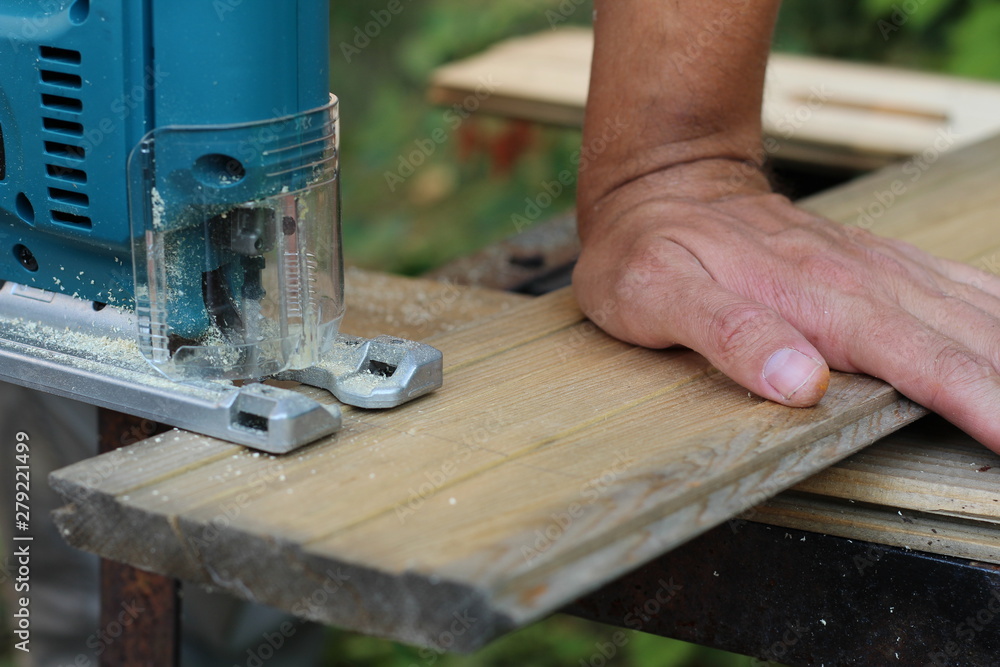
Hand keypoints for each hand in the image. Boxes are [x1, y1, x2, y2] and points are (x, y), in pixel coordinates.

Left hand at [573, 158, 999, 451]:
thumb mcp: (657, 297)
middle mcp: (858, 279)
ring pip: (972, 310)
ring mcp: (870, 265)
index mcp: (815, 299)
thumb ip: (728, 336)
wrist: (662, 182)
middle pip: (965, 339)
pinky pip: (954, 284)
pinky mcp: (870, 261)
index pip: (919, 360)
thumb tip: (801, 383)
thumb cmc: (648, 249)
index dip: (979, 403)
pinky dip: (997, 312)